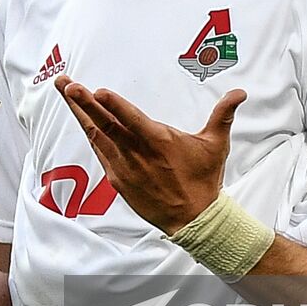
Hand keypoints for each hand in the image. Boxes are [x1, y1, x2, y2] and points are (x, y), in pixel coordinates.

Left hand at [53, 75, 244, 234]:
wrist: (194, 219)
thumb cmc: (204, 179)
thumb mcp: (216, 145)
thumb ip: (223, 115)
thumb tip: (239, 93)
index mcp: (159, 142)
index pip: (132, 119)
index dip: (114, 105)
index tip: (97, 92)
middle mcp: (137, 154)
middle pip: (106, 124)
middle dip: (84, 103)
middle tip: (68, 85)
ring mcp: (124, 168)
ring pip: (97, 136)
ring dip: (81, 114)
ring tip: (66, 92)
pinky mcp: (118, 180)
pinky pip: (101, 153)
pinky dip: (91, 136)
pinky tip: (81, 120)